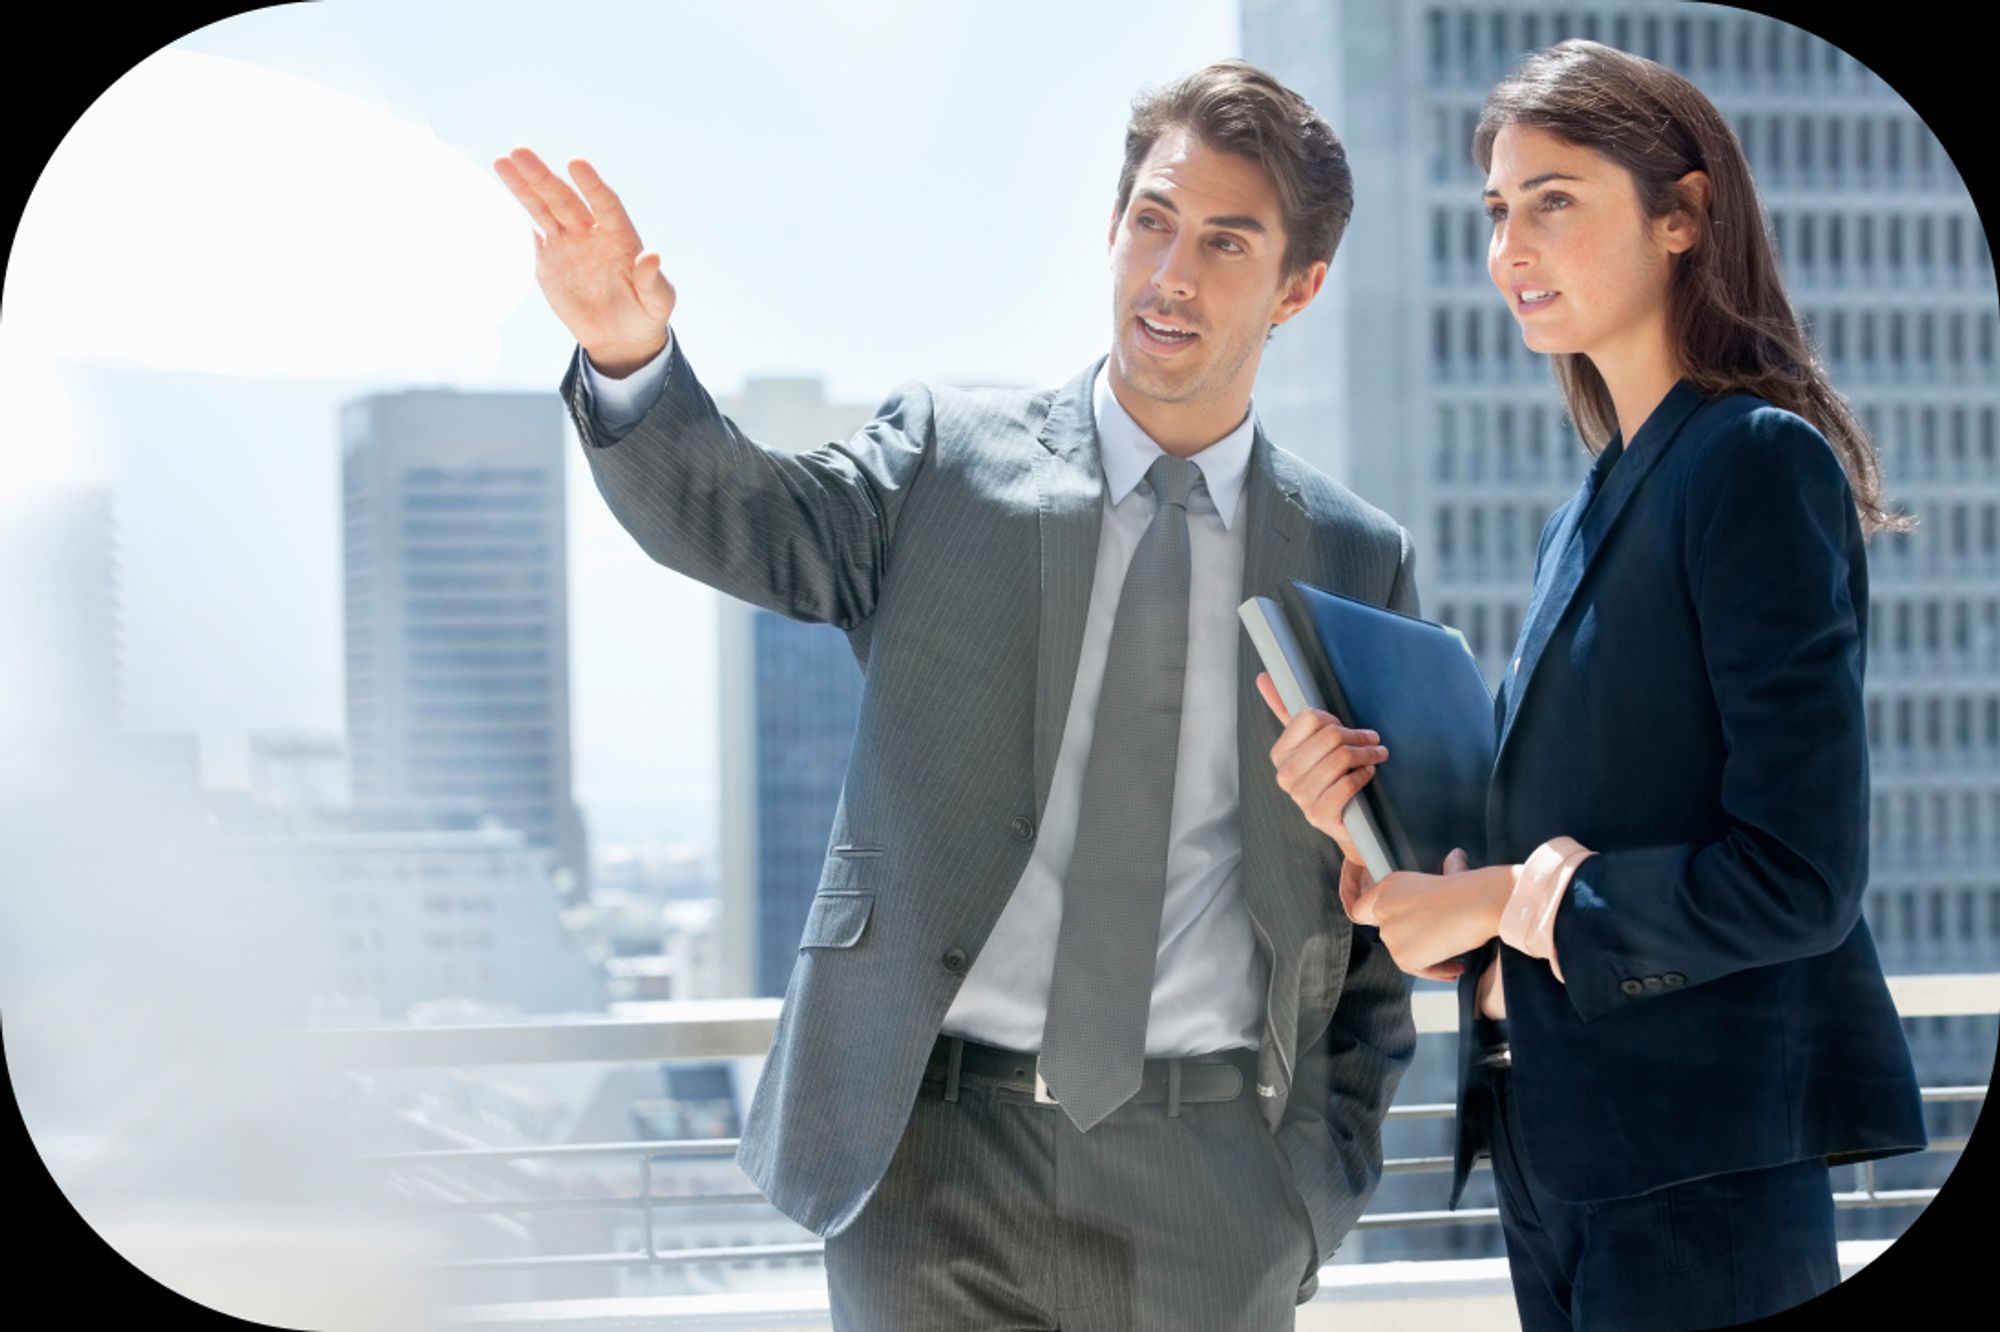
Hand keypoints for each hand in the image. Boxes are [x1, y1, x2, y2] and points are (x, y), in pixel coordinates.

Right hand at [494, 147, 675, 373]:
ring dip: (523, 186)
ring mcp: (567, 243)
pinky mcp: (549, 260)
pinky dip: (514, 219)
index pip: (604, 203)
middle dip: (542, 177)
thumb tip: (652, 255)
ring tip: (503, 161)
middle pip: (564, 200)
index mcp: (619, 236)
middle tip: (519, 152)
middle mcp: (591, 232)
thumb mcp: (658, 302)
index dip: (591, 185)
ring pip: (543, 209)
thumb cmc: (646, 316)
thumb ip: (653, 280)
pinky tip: (497, 198)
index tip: (576, 163)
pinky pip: (530, 235)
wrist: (619, 337)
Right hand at [1255, 671, 1386, 864]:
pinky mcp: (1318, 814)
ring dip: (1367, 754)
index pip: (1310, 717)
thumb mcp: (1310, 743)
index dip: (1334, 720)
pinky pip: (1347, 783)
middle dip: (1358, 736)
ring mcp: (1299, 796)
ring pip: (1342, 758)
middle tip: (1372, 740)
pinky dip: (1364, 775)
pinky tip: (1368, 774)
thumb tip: (1263, 677)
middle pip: (1330, 736)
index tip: (1346, 728)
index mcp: (1279, 753)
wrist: (1346, 822)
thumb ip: (1287, 710)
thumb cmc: (1330, 775)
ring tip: (1377, 754)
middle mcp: (1284, 775)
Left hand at [1347, 848, 1498, 980]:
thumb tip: (1456, 858)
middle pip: (1387, 934)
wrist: (1478, 904)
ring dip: (1428, 956)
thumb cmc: (1470, 888)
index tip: (1399, 928)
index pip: (1362, 908)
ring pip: (1403, 953)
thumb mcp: (1449, 873)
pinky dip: (1437, 971)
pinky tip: (1456, 965)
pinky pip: (1418, 970)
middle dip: (1411, 939)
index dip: (1378, 921)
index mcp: (1390, 885)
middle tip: (1438, 939)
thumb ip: (1443, 871)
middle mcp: (1383, 907)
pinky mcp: (1403, 956)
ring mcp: (1391, 933)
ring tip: (1454, 950)